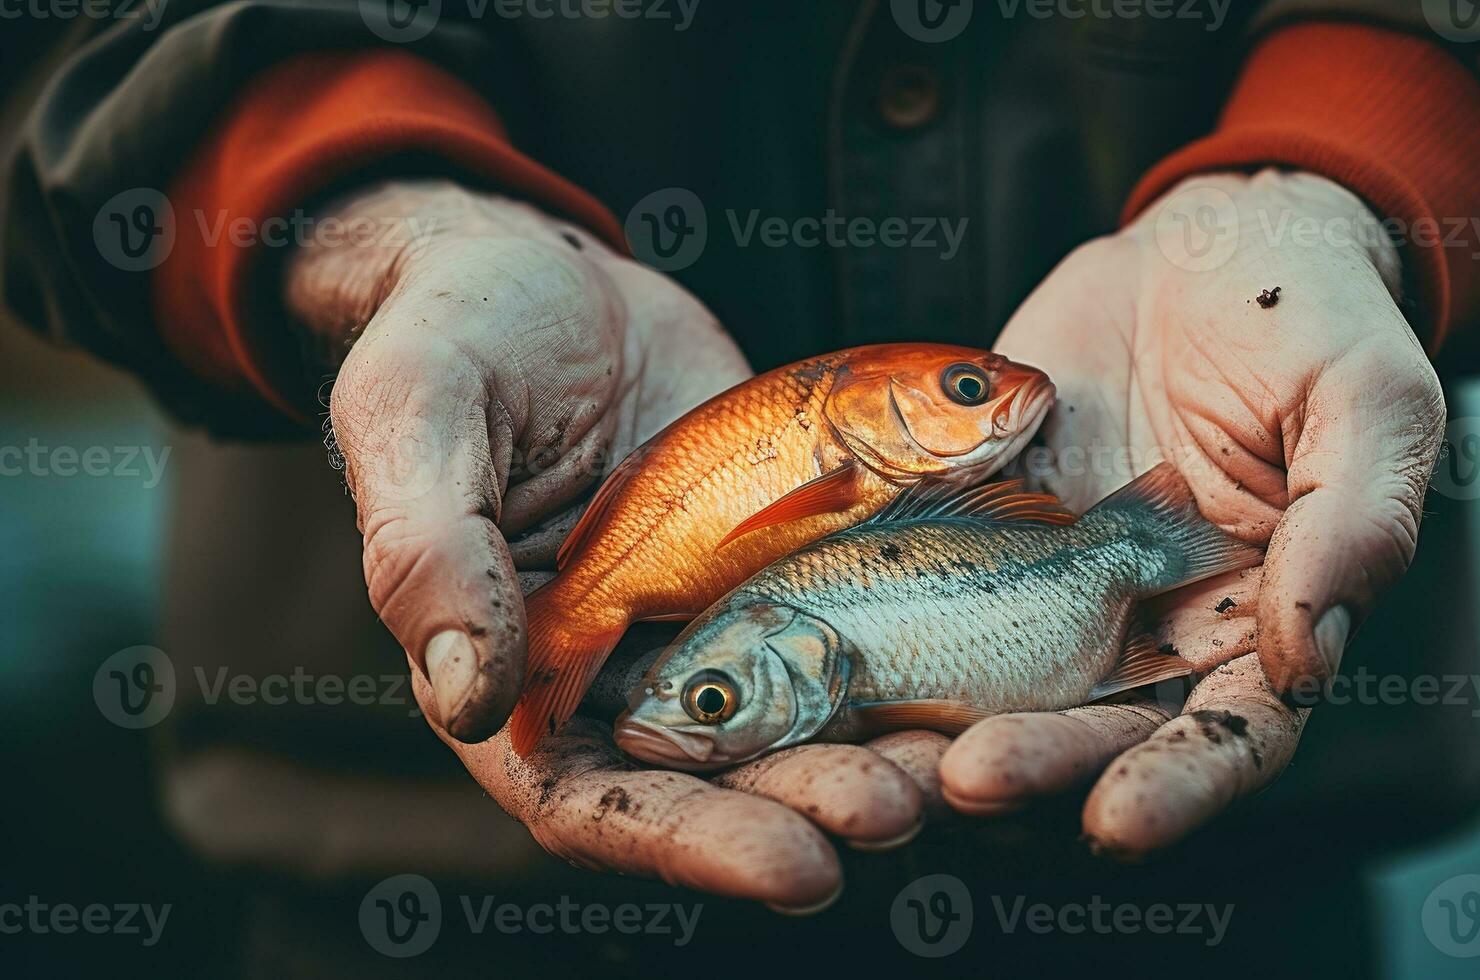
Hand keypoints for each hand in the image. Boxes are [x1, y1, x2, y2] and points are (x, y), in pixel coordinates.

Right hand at [291, 180, 934, 907]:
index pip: (594, 805)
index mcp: (516, 671)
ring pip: (801, 714)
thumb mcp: (418, 419)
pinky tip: (985, 666)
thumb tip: (466, 697)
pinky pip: (851, 616)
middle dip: (812, 802)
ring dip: (878, 749)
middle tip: (903, 806)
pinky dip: (912, 648)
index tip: (796, 868)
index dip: (694, 847)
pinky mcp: (780, 564)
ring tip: (966, 763)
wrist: (551, 273)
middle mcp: (621, 671)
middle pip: (721, 781)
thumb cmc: (453, 336)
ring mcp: (710, 620)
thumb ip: (430, 555)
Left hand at [949, 169, 1444, 853]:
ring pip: (1002, 677)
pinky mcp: (982, 530)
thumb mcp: (1370, 397)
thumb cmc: (1315, 318)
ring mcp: (1058, 582)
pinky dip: (884, 625)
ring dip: (949, 723)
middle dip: (1040, 763)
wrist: (1203, 247)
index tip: (1117, 823)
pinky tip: (834, 654)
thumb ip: (1360, 519)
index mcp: (1263, 620)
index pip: (1231, 734)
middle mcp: (1155, 624)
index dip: (1178, 786)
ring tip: (894, 756)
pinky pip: (927, 583)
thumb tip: (1311, 656)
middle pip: (1098, 726)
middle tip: (972, 784)